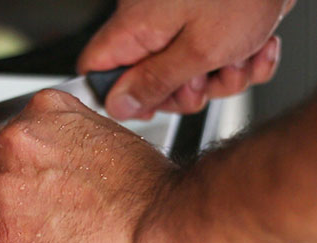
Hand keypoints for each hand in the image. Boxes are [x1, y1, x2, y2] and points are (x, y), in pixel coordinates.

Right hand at [78, 0, 295, 119]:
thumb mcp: (199, 50)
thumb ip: (155, 82)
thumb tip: (118, 105)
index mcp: (135, 27)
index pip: (96, 69)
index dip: (117, 96)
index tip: (148, 106)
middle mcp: (151, 26)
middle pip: (146, 81)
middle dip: (183, 92)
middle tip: (203, 82)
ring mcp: (180, 27)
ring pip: (186, 76)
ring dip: (221, 78)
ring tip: (240, 58)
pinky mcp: (208, 28)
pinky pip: (212, 63)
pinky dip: (238, 64)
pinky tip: (255, 50)